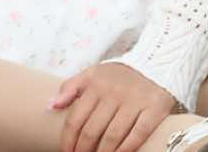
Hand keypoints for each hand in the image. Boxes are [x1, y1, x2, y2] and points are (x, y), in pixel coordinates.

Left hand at [50, 62, 178, 151]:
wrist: (156, 63)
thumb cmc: (119, 75)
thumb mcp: (92, 74)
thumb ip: (70, 87)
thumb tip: (51, 106)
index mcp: (95, 85)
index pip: (75, 119)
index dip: (68, 140)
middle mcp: (113, 93)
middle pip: (92, 131)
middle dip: (83, 151)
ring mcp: (134, 101)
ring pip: (112, 136)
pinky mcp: (154, 108)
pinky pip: (138, 134)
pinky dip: (126, 148)